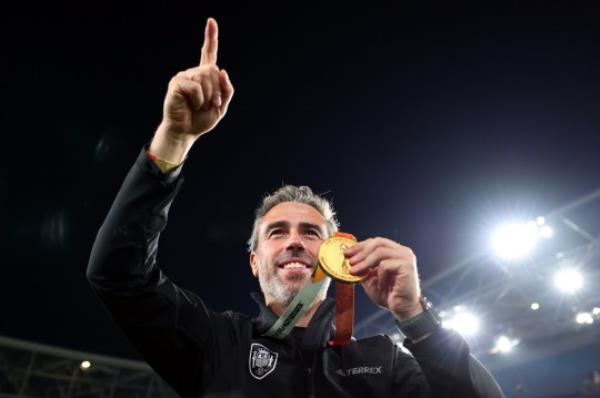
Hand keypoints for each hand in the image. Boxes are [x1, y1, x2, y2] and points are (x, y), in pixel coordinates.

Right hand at [150, 17, 233, 162]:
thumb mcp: (222, 107)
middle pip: (214, 71)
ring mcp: (185, 76)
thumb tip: (222, 71)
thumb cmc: (201, 119)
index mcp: (205, 77)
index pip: (208, 53)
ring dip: (208, 97)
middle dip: (217, 91)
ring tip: (199, 106)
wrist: (186, 131)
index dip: (210, 37)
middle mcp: (195, 73)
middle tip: (212, 105)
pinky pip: (195, 87)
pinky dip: (198, 100)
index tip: (211, 21)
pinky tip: (191, 105)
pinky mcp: (177, 82)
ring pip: (206, 78)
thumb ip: (227, 90)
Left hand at [344, 237, 422, 319]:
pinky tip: (380, 285)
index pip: (376, 242)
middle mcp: (402, 252)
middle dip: (361, 251)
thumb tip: (349, 260)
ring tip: (355, 271)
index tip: (347, 253)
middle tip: (350, 261)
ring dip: (365, 262)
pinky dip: (379, 275)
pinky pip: (386, 265)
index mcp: (395, 252)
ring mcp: (406, 258)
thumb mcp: (370, 279)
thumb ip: (363, 268)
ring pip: (380, 252)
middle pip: (378, 243)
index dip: (360, 246)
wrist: (403, 309)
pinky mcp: (407, 266)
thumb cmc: (389, 295)